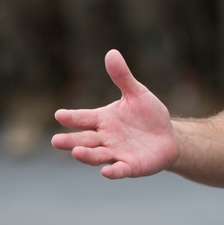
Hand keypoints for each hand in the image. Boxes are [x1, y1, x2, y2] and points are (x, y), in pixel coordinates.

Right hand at [52, 49, 179, 178]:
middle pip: (84, 140)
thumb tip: (111, 52)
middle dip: (70, 141)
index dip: (71, 117)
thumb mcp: (137, 93)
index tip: (59, 115)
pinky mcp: (130, 166)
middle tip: (55, 141)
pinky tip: (106, 172)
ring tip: (76, 152)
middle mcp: (105, 138)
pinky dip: (113, 171)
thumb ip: (122, 77)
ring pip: (97, 155)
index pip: (83, 118)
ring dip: (86, 155)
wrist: (168, 137)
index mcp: (103, 119)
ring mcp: (116, 153)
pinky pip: (120, 170)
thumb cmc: (148, 115)